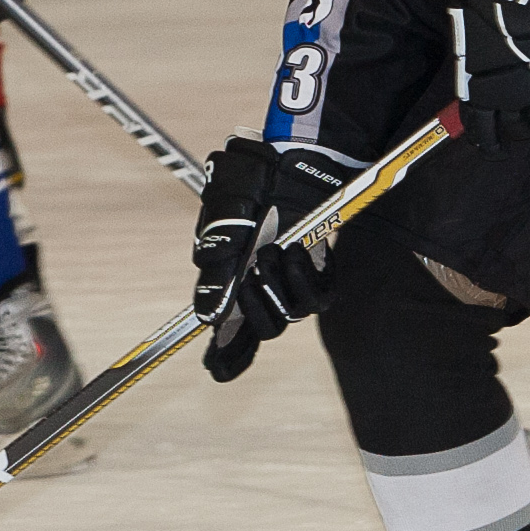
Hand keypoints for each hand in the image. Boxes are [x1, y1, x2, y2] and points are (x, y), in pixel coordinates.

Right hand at [190, 136, 341, 382]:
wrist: (287, 161)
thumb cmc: (249, 186)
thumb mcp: (221, 215)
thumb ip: (214, 260)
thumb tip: (207, 316)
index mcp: (235, 284)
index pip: (232, 335)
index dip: (226, 357)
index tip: (214, 369)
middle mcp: (267, 290)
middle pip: (265, 329)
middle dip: (255, 309)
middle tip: (249, 275)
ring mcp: (295, 283)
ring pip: (290, 314)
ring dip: (277, 287)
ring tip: (270, 250)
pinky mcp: (322, 273)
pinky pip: (319, 298)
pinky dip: (304, 278)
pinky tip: (294, 250)